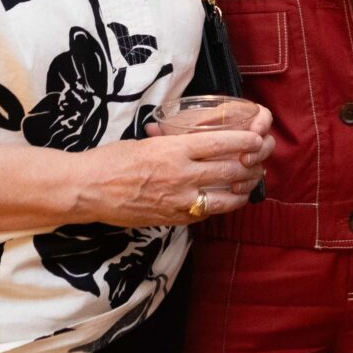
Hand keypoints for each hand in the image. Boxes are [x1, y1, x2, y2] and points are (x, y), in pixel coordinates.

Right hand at [78, 110, 273, 226]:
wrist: (88, 190)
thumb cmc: (111, 160)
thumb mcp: (144, 141)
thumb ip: (169, 140)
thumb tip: (185, 134)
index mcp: (174, 149)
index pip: (222, 143)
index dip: (247, 141)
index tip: (259, 137)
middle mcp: (182, 175)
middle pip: (230, 168)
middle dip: (253, 162)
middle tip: (263, 156)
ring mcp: (179, 200)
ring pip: (226, 195)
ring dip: (244, 187)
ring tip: (253, 180)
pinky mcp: (174, 218)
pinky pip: (207, 212)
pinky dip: (223, 204)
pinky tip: (230, 199)